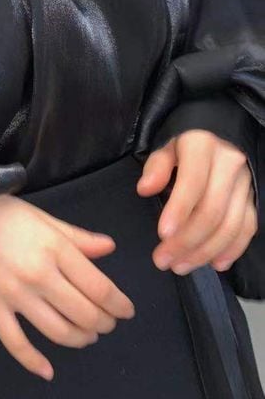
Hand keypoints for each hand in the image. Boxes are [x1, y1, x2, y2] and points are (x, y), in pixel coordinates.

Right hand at [0, 194, 134, 381]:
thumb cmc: (0, 212)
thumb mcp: (43, 217)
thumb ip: (77, 236)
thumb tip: (109, 248)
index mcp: (55, 249)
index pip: (99, 287)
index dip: (119, 305)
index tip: (126, 311)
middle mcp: (39, 275)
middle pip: (84, 314)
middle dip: (103, 324)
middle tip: (107, 323)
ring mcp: (13, 293)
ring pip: (57, 332)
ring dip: (80, 339)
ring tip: (86, 336)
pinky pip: (15, 342)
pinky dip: (33, 361)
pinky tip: (47, 370)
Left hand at [136, 129, 256, 274]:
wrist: (219, 132)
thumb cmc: (184, 144)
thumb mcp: (165, 146)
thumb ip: (156, 167)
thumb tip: (144, 189)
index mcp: (203, 146)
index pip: (193, 183)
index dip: (179, 211)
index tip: (162, 234)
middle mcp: (229, 164)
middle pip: (212, 211)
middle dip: (186, 241)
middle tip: (163, 260)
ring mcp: (245, 183)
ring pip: (231, 225)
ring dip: (205, 251)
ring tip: (180, 266)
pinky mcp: (253, 198)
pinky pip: (247, 228)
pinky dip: (232, 249)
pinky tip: (214, 263)